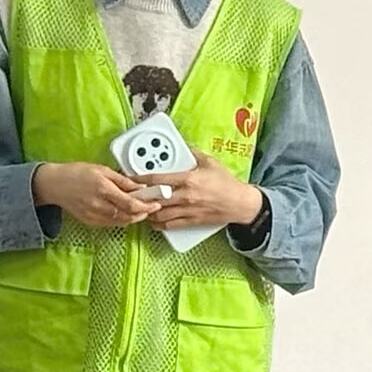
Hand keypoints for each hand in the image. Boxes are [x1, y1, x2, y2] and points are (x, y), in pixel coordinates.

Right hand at [33, 160, 146, 227]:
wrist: (55, 184)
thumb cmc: (76, 173)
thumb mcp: (102, 170)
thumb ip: (123, 181)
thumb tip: (141, 187)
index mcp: (103, 189)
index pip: (131, 204)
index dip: (146, 206)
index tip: (155, 204)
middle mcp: (98, 205)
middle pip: (128, 216)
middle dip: (142, 213)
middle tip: (150, 207)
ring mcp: (93, 215)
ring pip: (121, 222)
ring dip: (133, 217)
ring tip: (140, 209)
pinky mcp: (90, 222)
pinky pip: (111, 224)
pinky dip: (122, 219)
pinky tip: (125, 212)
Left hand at [140, 148, 263, 230]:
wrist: (240, 204)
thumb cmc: (226, 183)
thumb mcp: (210, 162)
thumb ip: (193, 154)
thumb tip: (183, 146)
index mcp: (188, 179)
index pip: (157, 179)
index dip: (141, 179)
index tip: (132, 178)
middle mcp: (185, 196)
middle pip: (154, 198)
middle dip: (141, 197)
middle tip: (132, 195)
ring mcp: (187, 210)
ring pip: (159, 214)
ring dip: (148, 212)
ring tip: (142, 207)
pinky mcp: (191, 221)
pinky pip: (169, 225)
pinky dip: (158, 224)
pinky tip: (154, 220)